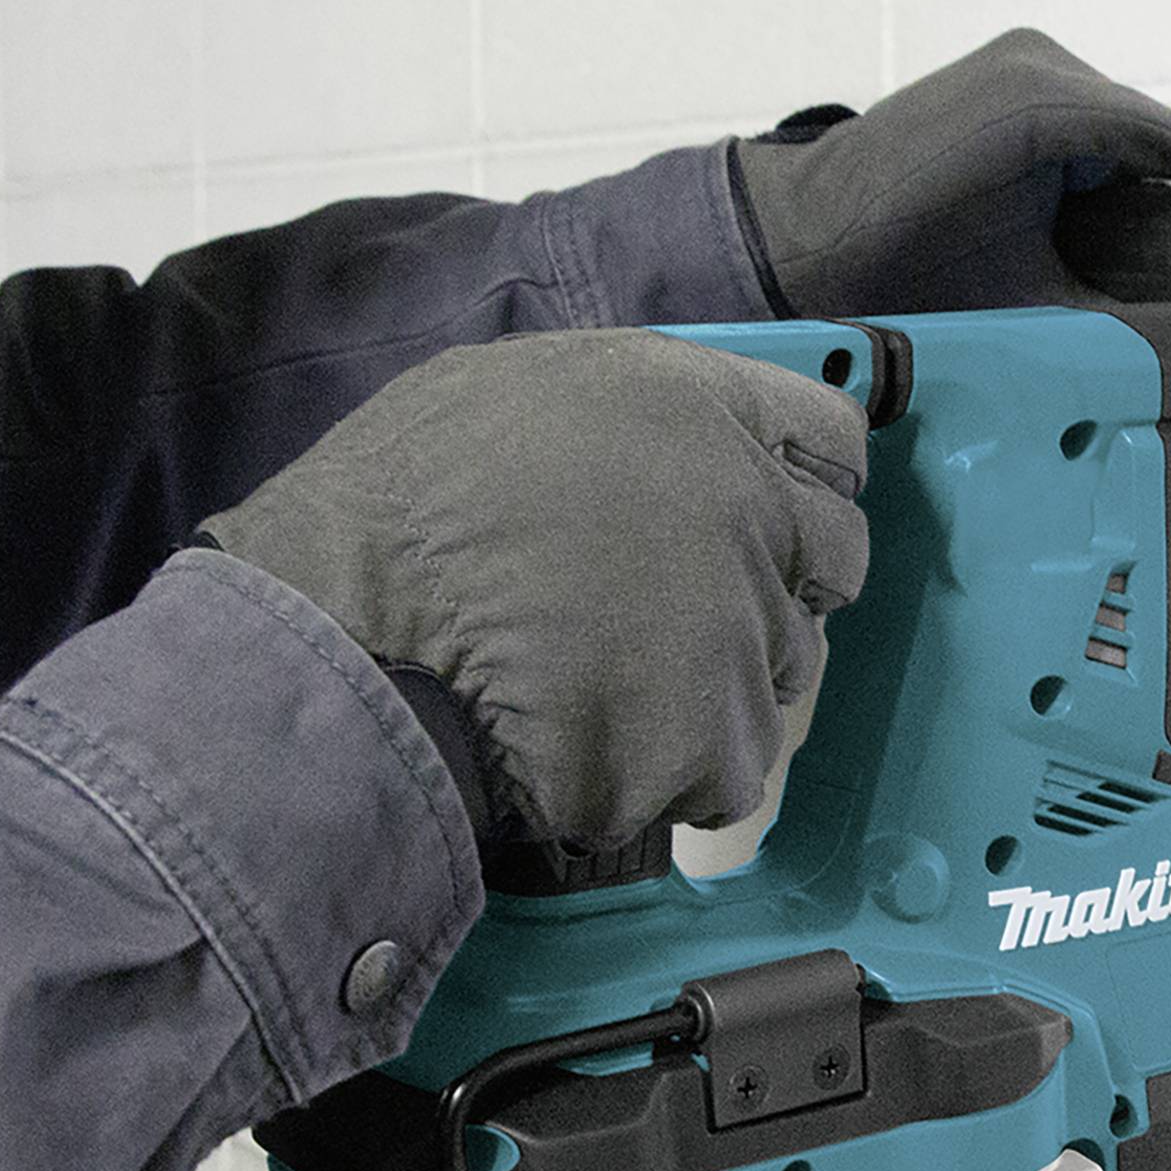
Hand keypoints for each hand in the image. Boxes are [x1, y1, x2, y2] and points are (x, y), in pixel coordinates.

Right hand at [199, 331, 867, 845]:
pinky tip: (597, 752)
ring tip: (614, 682)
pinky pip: (731, 768)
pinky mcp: (719, 742)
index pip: (832, 439)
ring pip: (783, 665)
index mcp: (696, 406)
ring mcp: (743, 630)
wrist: (334, 649)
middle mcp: (747, 508)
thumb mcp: (501, 398)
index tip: (782, 508)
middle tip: (696, 606)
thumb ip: (618, 418)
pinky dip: (676, 772)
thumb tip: (663, 444)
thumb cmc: (385, 520)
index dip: (806, 478)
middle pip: (835, 554)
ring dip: (721, 677)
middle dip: (783, 580)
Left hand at [729, 27, 1170, 317]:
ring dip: (1134, 176)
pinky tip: (1093, 208)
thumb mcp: (1020, 302)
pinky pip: (1087, 110)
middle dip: (1165, 196)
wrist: (808, 237)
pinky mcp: (1010, 67)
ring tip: (1134, 245)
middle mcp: (1038, 63)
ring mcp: (1023, 57)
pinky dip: (1099, 157)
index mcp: (1045, 106)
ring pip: (1123, 120)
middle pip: (1151, 131)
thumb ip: (1108, 312)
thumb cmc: (894, 269)